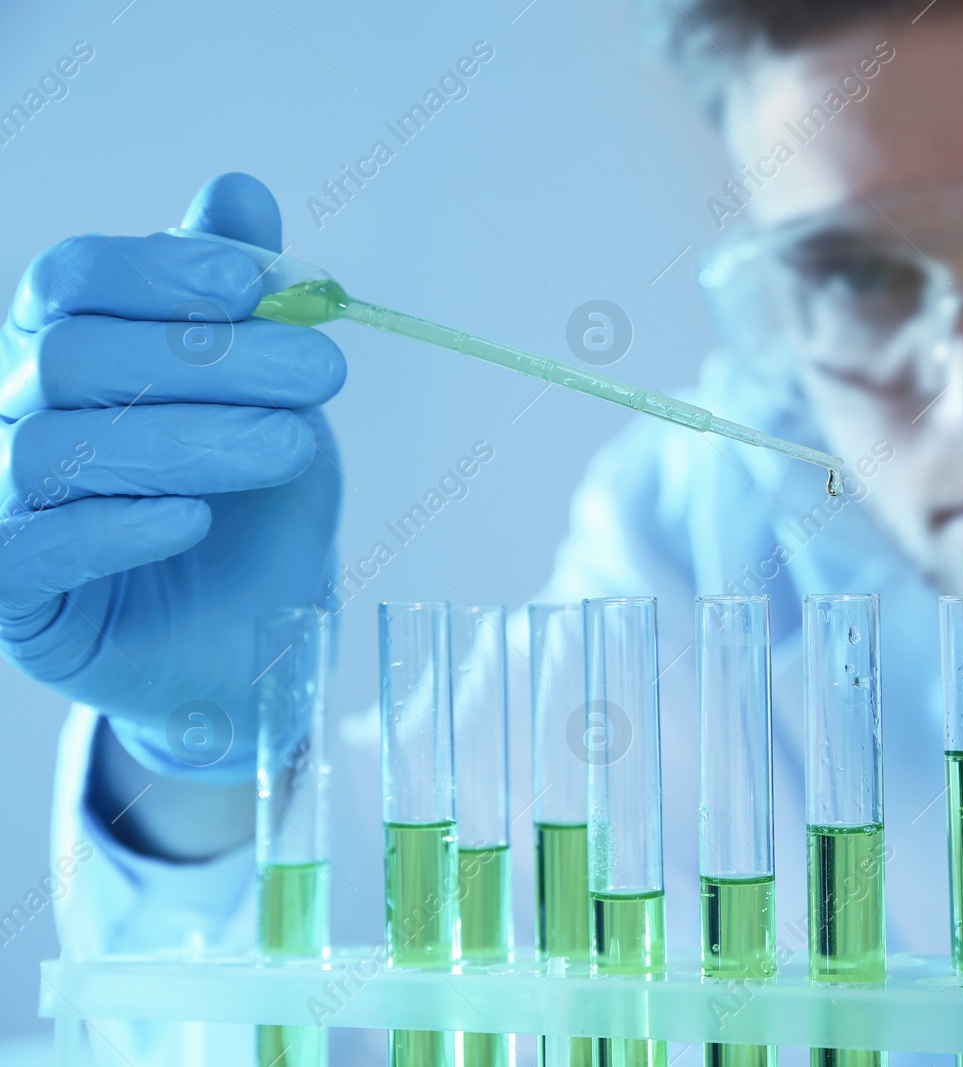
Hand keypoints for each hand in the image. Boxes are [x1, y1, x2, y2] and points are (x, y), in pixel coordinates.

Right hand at [0, 173, 344, 781]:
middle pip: (74, 352)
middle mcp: (17, 415)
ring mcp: (2, 504)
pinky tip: (194, 518)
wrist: (254, 644)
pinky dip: (117, 525)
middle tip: (323, 371)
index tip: (253, 282)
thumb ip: (240, 300)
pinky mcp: (12, 592)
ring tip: (290, 448)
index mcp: (69, 352)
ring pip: (58, 443)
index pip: (72, 277)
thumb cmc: (256, 513)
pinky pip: (29, 546)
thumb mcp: (272, 401)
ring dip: (190, 438)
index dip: (155, 267)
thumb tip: (235, 187)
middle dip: (210, 355)